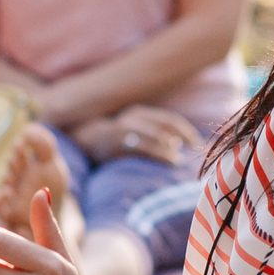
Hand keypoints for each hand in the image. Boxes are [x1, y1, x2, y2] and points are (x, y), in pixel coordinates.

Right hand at [69, 105, 202, 166]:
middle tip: (196, 148)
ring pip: (155, 133)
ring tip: (180, 159)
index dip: (185, 130)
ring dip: (171, 145)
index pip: (167, 120)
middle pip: (165, 123)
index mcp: (137, 114)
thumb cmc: (107, 139)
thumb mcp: (128, 132)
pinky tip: (171, 160)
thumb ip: (148, 135)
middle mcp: (131, 118)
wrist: (76, 138)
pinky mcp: (116, 142)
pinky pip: (142, 146)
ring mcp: (123, 129)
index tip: (197, 142)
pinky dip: (159, 152)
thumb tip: (174, 147)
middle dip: (184, 135)